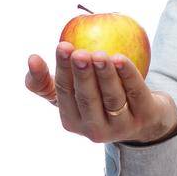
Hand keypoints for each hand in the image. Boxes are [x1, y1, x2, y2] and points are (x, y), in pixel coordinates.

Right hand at [24, 42, 176, 144]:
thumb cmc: (98, 100)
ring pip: (112, 98)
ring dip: (105, 75)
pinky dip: (128, 75)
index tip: (61, 45)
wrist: (145, 116)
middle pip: (87, 99)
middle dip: (82, 75)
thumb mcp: (71, 95)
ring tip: (100, 54)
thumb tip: (31, 59)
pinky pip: (136, 92)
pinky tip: (120, 58)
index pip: (64, 93)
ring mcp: (122, 126)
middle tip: (79, 52)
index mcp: (72, 121)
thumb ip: (46, 82)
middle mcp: (95, 129)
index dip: (62, 69)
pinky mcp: (145, 117)